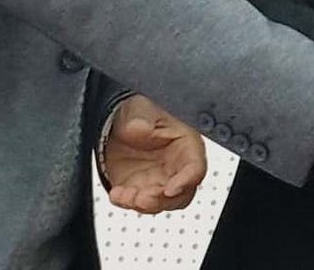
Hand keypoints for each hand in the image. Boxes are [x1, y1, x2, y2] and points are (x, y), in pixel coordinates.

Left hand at [101, 94, 207, 213]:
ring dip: (143, 204)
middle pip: (181, 194)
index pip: (195, 167)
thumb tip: (140, 127)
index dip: (186, 181)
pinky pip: (136, 203)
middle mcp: (176, 168)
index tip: (171, 189)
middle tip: (145, 198)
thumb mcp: (143, 108)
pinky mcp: (140, 189)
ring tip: (126, 196)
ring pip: (160, 203)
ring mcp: (158, 181)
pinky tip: (117, 193)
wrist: (119, 124)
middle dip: (162, 200)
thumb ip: (142, 118)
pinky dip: (126, 202)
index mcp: (186, 145)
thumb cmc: (142, 113)